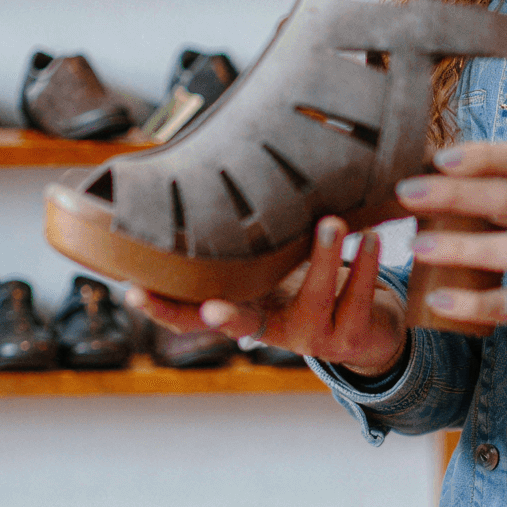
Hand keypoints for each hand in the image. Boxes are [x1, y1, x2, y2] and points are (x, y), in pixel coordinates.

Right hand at [131, 215, 405, 376]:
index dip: (161, 307)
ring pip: (314, 300)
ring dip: (324, 260)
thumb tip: (209, 166)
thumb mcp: (273, 263)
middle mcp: (269, 330)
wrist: (366, 328)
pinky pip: (355, 300)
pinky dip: (365, 266)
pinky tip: (372, 238)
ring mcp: (309, 340)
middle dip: (225, 318)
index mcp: (242, 309)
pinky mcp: (347, 340)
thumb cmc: (309, 280)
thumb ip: (248, 237)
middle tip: (213, 305)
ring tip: (332, 223)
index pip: (188, 316)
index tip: (134, 292)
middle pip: (239, 326)